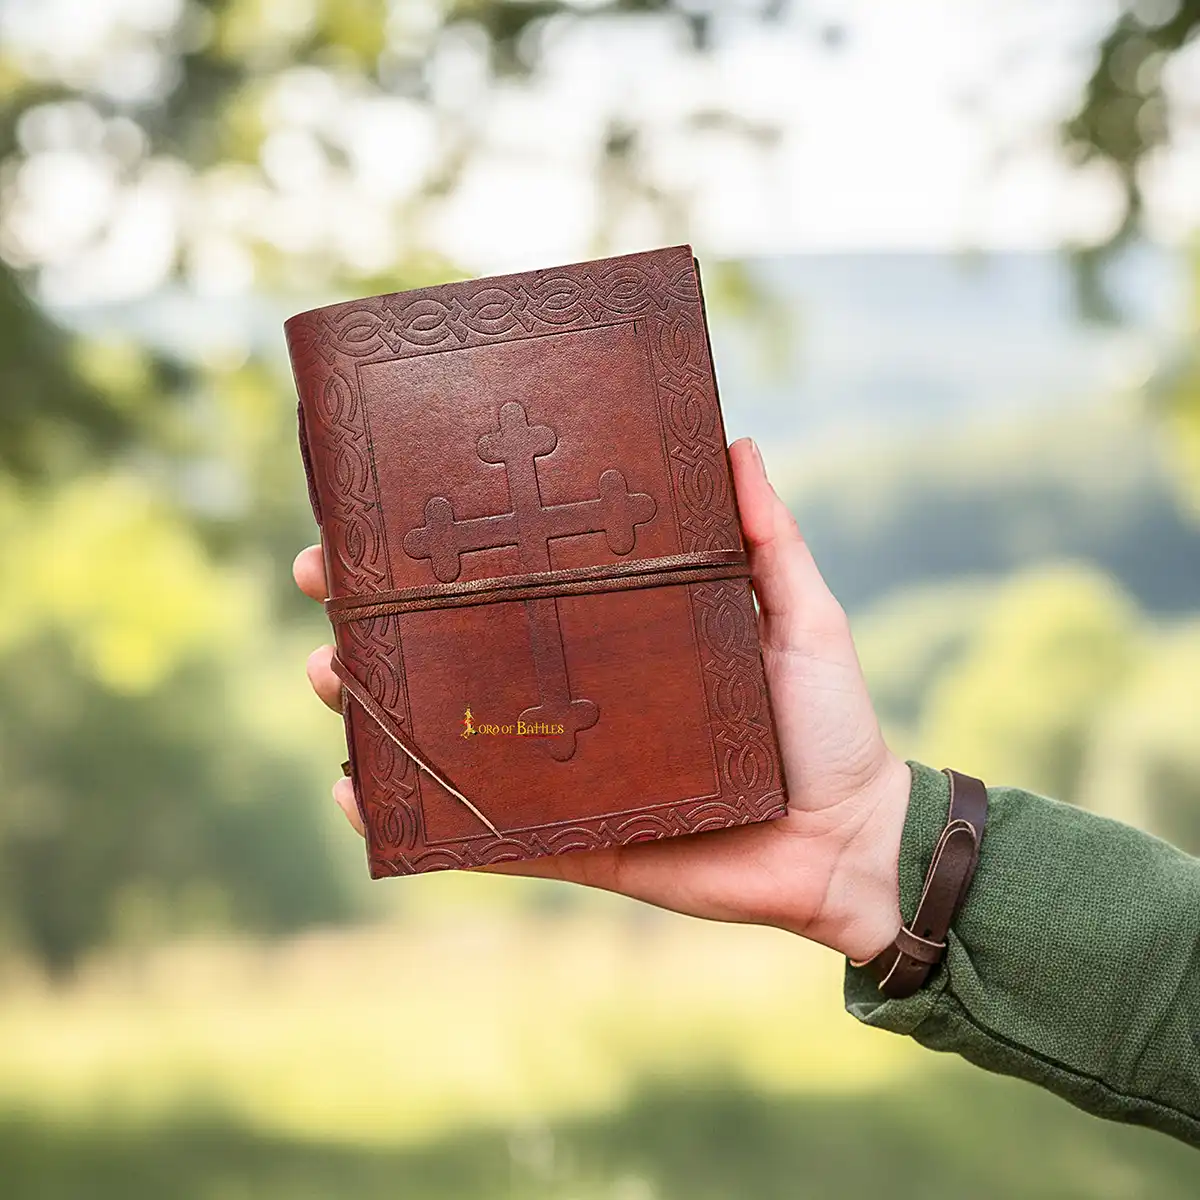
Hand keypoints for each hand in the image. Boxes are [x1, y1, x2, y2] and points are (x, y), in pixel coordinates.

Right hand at [293, 438, 907, 962]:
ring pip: (451, 737)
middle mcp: (578, 700)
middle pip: (463, 655)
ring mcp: (566, 773)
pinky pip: (480, 834)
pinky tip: (355, 792)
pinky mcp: (570, 841)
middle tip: (325, 585)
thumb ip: (766, 539)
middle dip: (383, 620)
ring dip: (377, 706)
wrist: (849, 845)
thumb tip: (734, 440)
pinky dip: (416, 819)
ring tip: (327, 675)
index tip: (384, 513)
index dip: (452, 555)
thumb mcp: (802, 615)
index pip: (520, 586)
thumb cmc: (830, 725)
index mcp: (621, 640)